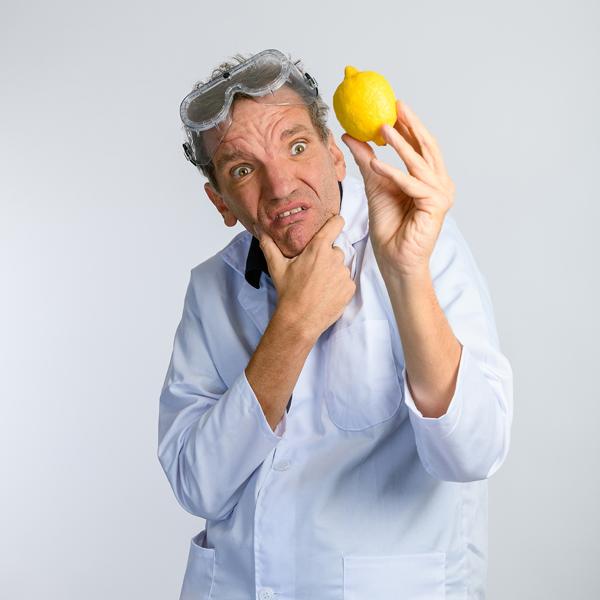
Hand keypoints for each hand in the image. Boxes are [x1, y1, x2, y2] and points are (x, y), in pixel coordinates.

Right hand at [256, 214, 355, 337]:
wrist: (300, 320)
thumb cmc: (288, 293)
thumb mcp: (277, 267)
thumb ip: (269, 246)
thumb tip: (261, 232)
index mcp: (318, 248)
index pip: (336, 224)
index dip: (335, 223)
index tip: (333, 224)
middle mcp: (335, 258)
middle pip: (335, 250)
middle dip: (326, 257)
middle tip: (313, 270)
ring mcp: (344, 274)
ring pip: (340, 266)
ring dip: (333, 272)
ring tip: (319, 284)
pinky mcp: (349, 288)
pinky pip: (346, 281)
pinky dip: (339, 285)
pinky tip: (326, 293)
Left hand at [342, 99, 455, 278]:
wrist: (394, 258)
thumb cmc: (389, 226)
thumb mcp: (374, 184)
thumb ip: (366, 159)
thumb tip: (350, 135)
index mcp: (429, 177)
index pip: (420, 145)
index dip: (409, 125)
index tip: (394, 106)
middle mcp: (439, 183)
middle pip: (427, 147)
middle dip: (412, 125)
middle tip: (397, 107)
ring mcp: (440, 194)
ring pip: (419, 162)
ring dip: (401, 144)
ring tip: (382, 128)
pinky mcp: (435, 206)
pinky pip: (412, 184)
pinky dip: (394, 173)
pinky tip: (377, 163)